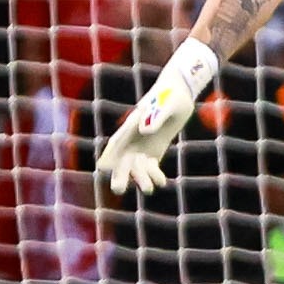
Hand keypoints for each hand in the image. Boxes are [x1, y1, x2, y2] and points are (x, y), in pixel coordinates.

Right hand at [95, 39, 216, 193]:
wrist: (180, 94)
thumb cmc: (171, 96)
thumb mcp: (166, 104)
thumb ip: (155, 116)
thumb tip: (144, 131)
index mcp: (131, 126)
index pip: (116, 143)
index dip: (109, 156)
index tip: (103, 169)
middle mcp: (133, 138)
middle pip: (121, 160)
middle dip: (119, 175)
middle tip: (118, 189)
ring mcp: (143, 146)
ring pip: (136, 168)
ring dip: (140, 179)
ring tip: (148, 189)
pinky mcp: (154, 151)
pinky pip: (151, 167)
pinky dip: (154, 175)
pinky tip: (162, 182)